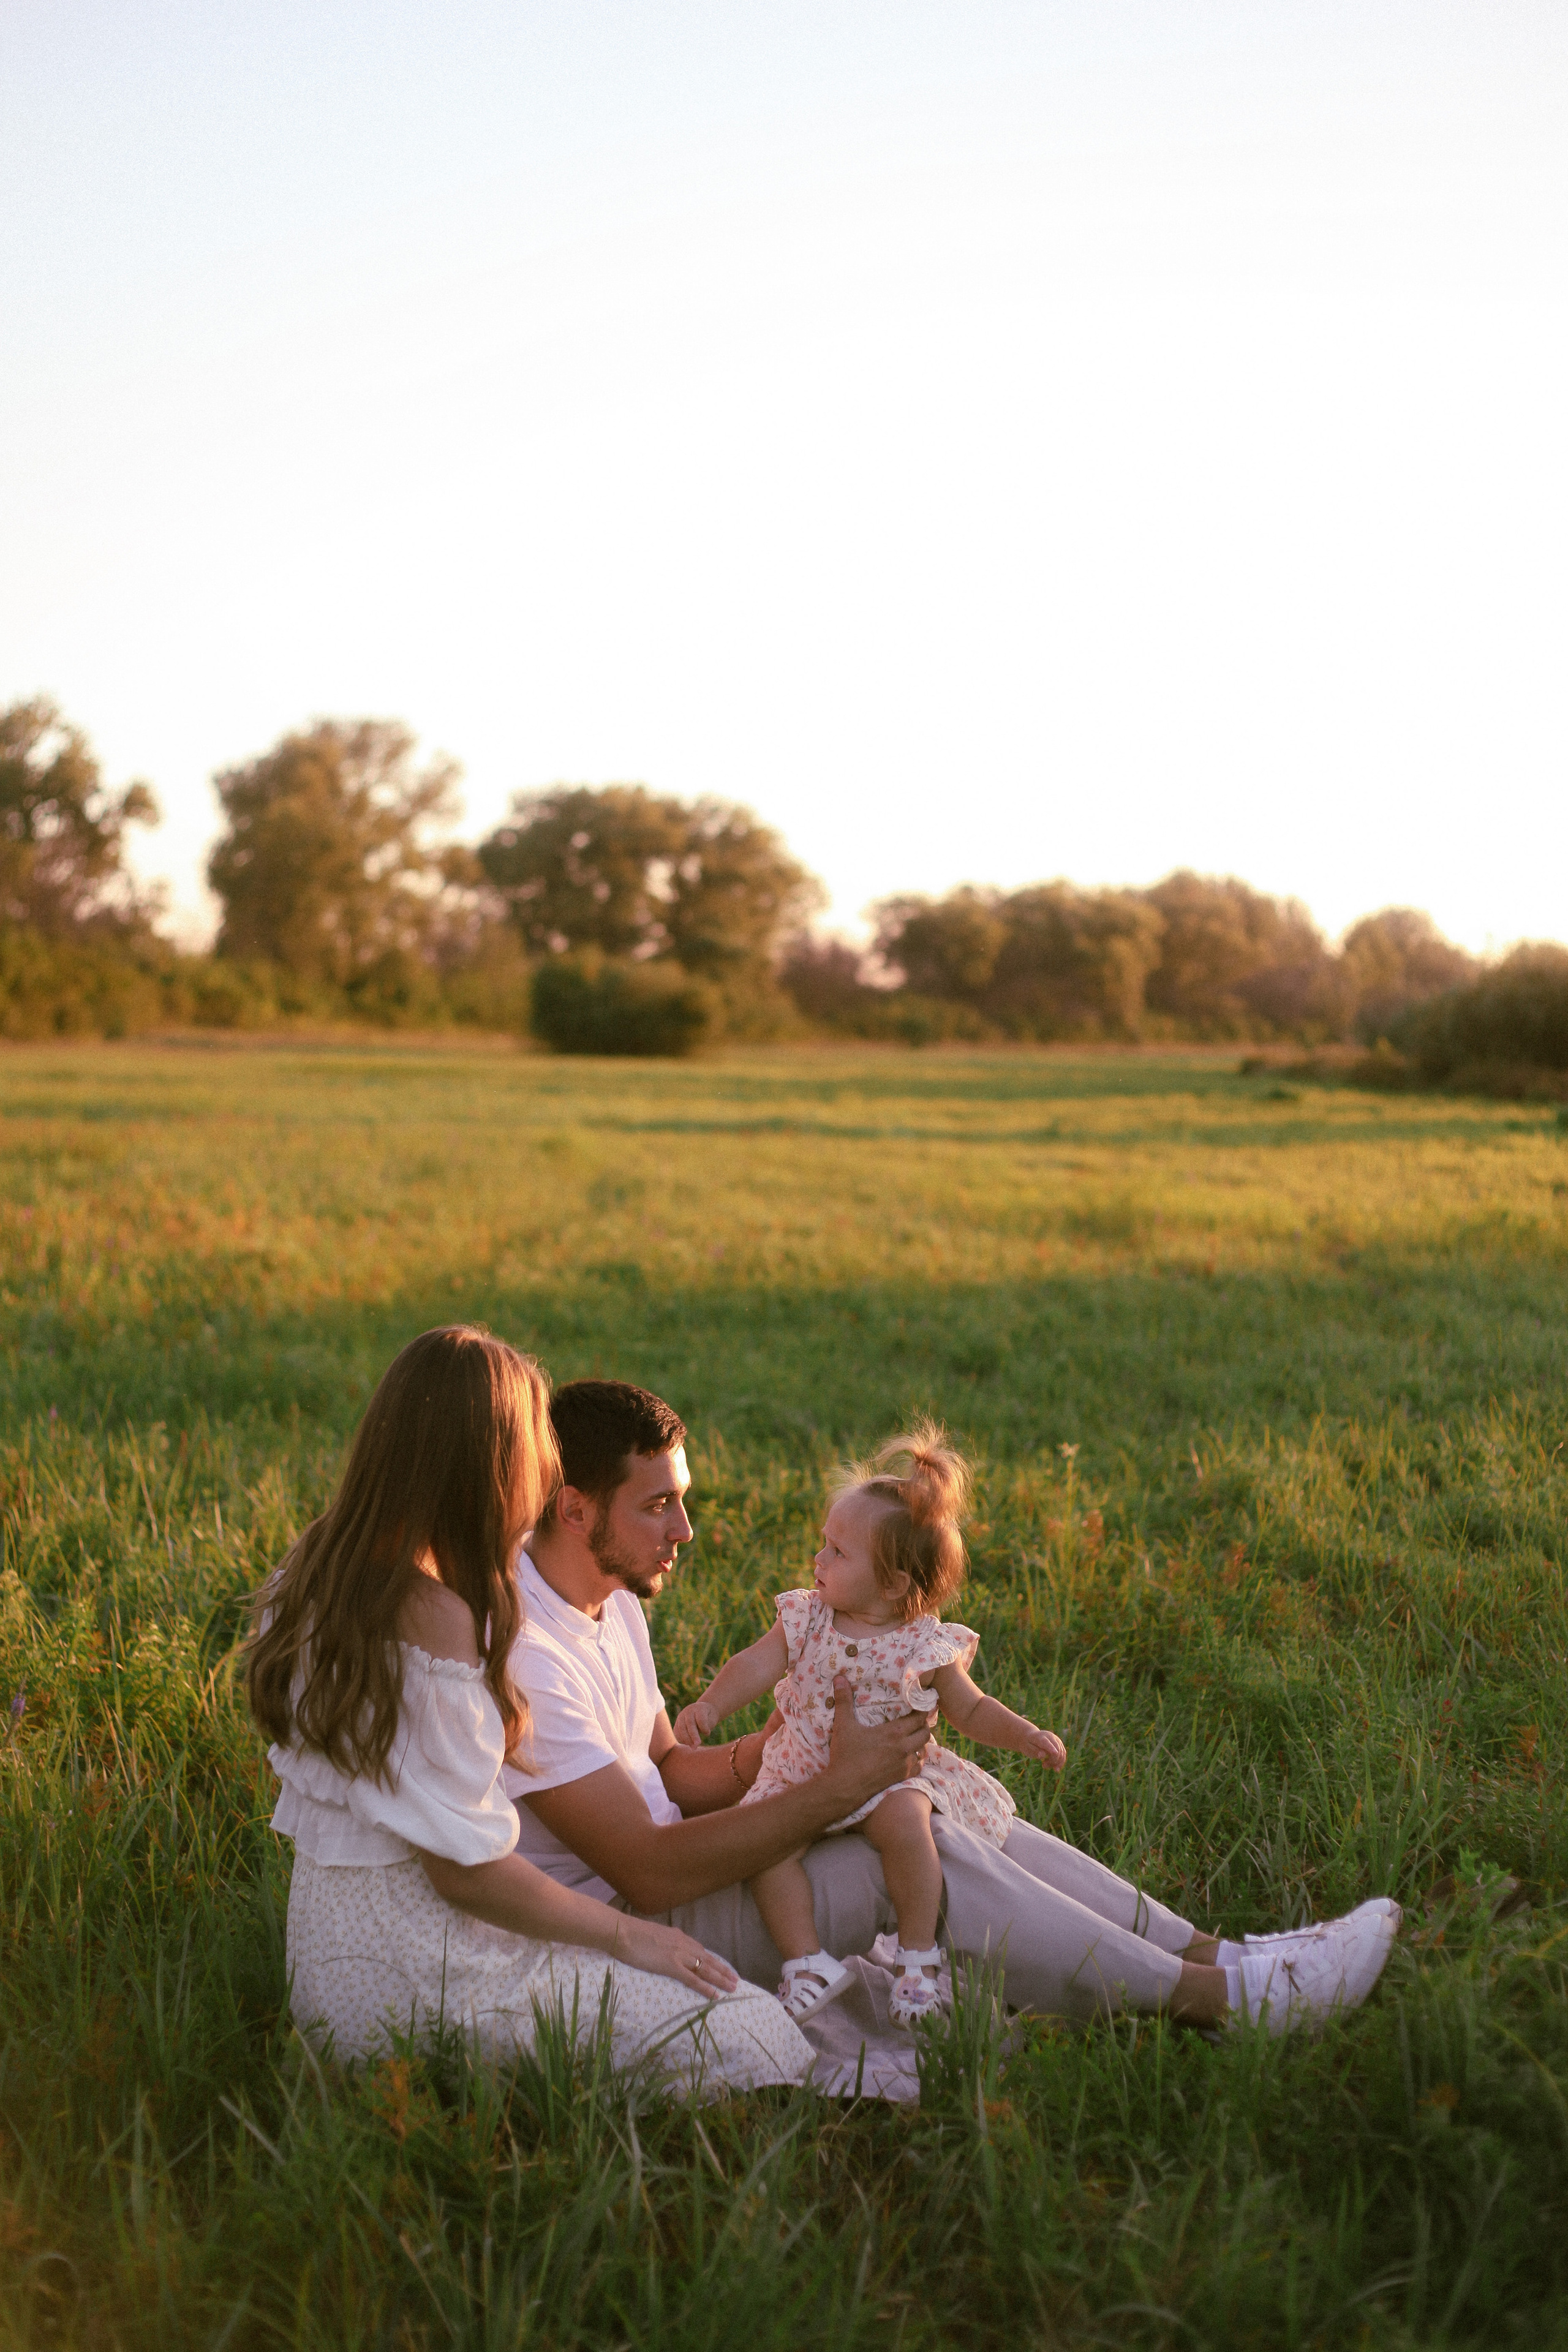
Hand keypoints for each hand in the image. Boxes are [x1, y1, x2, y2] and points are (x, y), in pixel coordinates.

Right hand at [614, 1914, 738, 1996]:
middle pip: (708, 1959)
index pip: (700, 1949)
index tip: (721, 1967)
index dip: (712, 1960)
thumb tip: (664, 1949)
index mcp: (678, 1936)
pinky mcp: (671, 1966)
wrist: (623, 1932)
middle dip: (722, 1969)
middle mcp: (683, 1944)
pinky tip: (715, 1995)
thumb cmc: (631, 1934)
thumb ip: (663, 1943)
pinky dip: (706, 1988)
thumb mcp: (653, 1935)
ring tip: (733, 1987)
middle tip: (735, 1979)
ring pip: (705, 1968)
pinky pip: (693, 1979)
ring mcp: (678, 1955)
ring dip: (721, 1978)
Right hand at [673, 1697, 717, 1747]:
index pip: (700, 1719)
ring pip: (681, 1728)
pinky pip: (676, 1731)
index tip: (708, 1734)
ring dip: (687, 1739)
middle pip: (690, 1723)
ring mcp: (682, 1715)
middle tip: (697, 1745)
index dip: (704, 1728)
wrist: (704, 1711)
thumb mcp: (712, 1720)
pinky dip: (681, 1738)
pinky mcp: (677, 1722)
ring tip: (693, 1747)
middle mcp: (689, 1710)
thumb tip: (695, 1742)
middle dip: (693, 1736)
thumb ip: (705, 1728)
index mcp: (699, 1708)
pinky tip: (688, 1743)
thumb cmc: (709, 1718)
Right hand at [825, 1673, 931, 1801]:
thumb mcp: (843, 1725)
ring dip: (921, 1742)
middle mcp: (904, 1748)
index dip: (924, 1709)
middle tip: (918, 1718)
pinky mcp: (902, 1777)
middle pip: (925, 1732)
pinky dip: (918, 1759)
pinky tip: (911, 1756)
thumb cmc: (845, 1755)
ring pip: (924, 1749)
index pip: (919, 1717)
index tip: (923, 1702)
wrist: (845, 1787)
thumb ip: (844, 1700)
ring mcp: (904, 1764)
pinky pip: (919, 1766)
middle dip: (923, 1724)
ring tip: (915, 1736)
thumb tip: (839, 1678)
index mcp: (894, 1733)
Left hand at [1021, 1724, 1066, 1769]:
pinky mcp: (1059, 1745)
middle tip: (1043, 1765)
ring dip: (1056, 1763)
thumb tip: (1042, 1756)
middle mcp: (1050, 1737)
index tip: (1055, 1753)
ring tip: (1045, 1765)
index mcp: (1040, 1737)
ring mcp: (1056, 1740)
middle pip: (1057, 1749)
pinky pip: (1063, 1754)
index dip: (1051, 1748)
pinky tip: (1055, 1769)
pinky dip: (1060, 1762)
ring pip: (1061, 1753)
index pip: (1046, 1743)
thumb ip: (1036, 1751)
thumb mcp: (1029, 1748)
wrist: (1030, 1737)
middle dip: (1052, 1760)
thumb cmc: (1028, 1744)